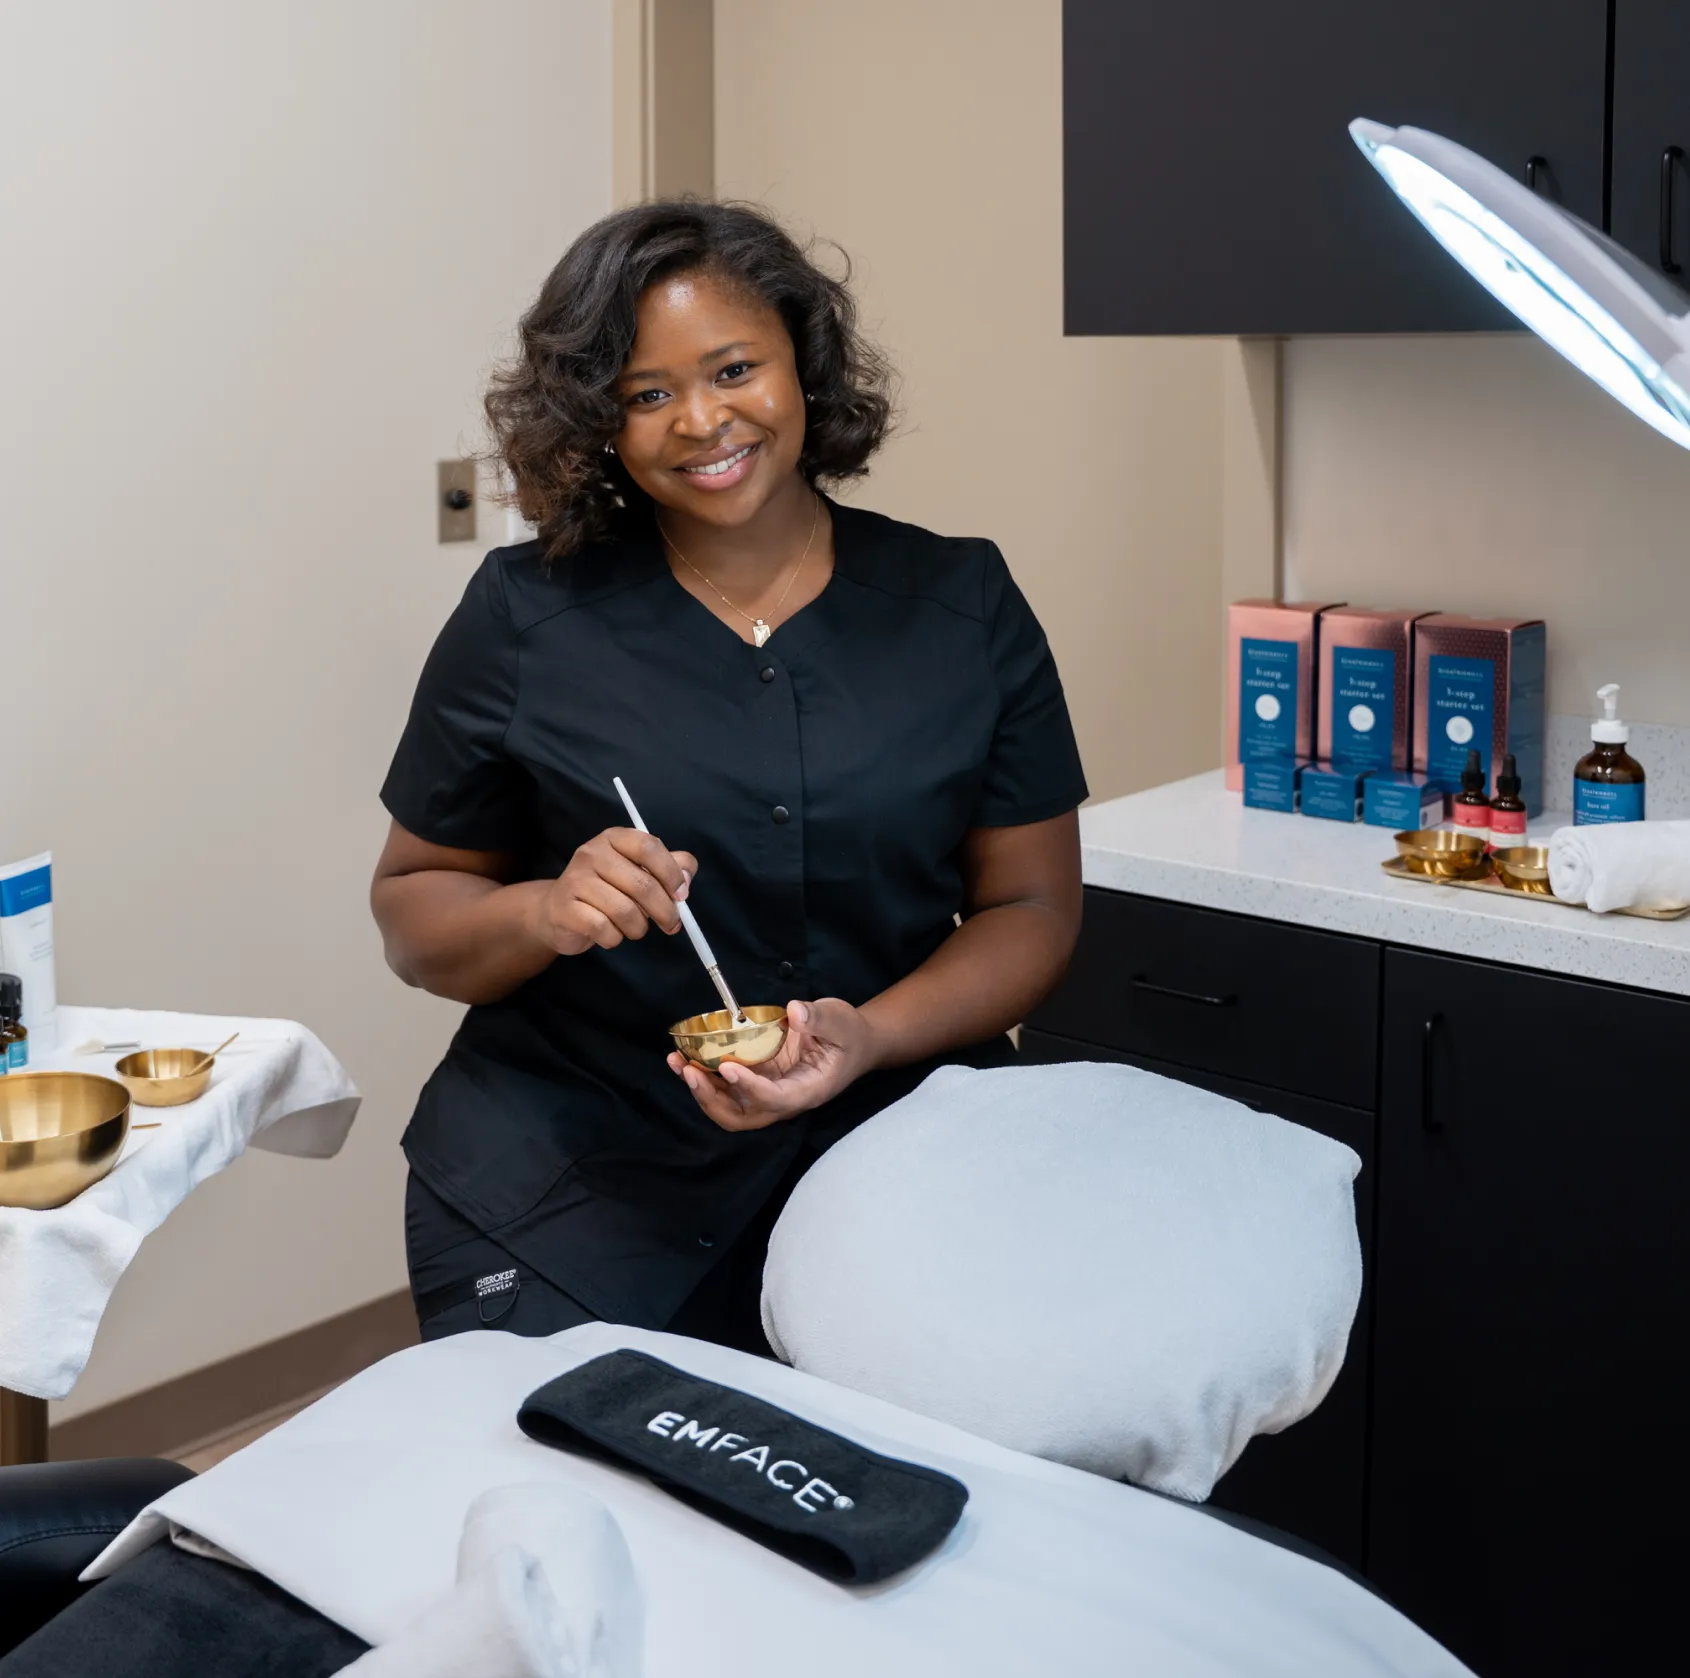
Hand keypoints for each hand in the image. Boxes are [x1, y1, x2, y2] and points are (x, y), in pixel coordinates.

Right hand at [529, 828, 698, 956]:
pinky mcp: (565, 909)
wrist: (556, 911)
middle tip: (671, 925)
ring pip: (625, 911)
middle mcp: (592, 853)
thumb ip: (670, 867)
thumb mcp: (639, 871)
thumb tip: (686, 878)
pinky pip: (604, 929)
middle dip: (664, 911)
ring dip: (639, 928)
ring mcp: (575, 880)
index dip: (671, 873)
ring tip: (635, 928)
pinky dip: (615, 938)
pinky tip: (610, 934)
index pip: (649, 847)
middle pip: (642, 884)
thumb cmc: (607, 890)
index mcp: (614, 839)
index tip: (682, 895)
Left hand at [667, 998, 880, 1131]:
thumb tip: (795, 1011)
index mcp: (809, 1089)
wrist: (854, 1045)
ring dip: (701, 1091)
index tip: (727, 1067)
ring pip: (729, 1108)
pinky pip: (726, 1088)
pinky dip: (704, 1077)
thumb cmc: (849, 1035)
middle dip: (713, 1099)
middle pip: (744, 1117)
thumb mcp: (841, 1020)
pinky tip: (685, 1059)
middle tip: (692, 1072)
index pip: (776, 1099)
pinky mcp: (757, 1080)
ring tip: (679, 1064)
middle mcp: (785, 1099)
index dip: (750, 1088)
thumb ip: (820, 1018)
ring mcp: (768, 1092)